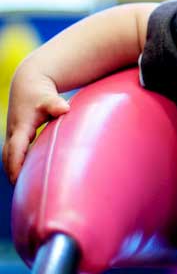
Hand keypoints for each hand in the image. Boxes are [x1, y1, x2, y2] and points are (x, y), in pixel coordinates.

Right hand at [2, 64, 69, 183]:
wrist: (28, 82)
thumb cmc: (40, 92)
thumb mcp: (48, 98)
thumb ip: (56, 104)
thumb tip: (65, 109)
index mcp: (20, 129)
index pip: (15, 154)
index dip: (16, 169)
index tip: (21, 184)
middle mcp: (13, 135)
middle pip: (9, 161)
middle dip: (14, 176)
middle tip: (26, 196)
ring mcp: (13, 136)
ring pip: (9, 160)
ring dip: (14, 173)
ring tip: (27, 192)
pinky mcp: (16, 137)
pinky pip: (13, 157)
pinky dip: (16, 167)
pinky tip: (28, 178)